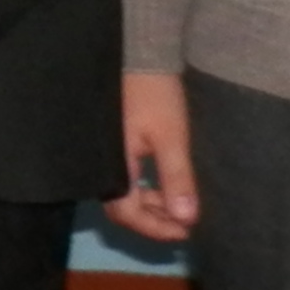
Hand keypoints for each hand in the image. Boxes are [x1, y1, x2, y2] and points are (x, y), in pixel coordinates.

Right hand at [110, 69, 198, 242]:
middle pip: (122, 207)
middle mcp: (103, 164)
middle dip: (154, 220)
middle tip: (185, 223)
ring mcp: (104, 154)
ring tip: (178, 206)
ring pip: (122, 194)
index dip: (154, 228)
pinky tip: (161, 184)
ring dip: (150, 205)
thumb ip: (176, 179)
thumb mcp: (171, 137)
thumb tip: (186, 219)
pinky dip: (144, 188)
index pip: (126, 212)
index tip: (185, 232)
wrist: (138, 57)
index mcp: (114, 165)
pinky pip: (123, 178)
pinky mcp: (110, 144)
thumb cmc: (154, 95)